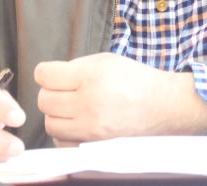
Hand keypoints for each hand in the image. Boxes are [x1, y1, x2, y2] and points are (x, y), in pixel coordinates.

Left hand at [35, 52, 206, 142]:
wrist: (162, 106)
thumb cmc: (134, 80)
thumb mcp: (106, 60)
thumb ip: (75, 67)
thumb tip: (49, 77)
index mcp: (91, 76)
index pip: (44, 75)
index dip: (45, 72)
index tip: (51, 74)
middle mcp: (88, 103)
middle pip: (44, 100)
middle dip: (50, 92)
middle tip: (63, 90)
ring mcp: (91, 128)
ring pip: (50, 123)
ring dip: (56, 114)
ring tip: (70, 108)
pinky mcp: (94, 146)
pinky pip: (62, 143)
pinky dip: (65, 134)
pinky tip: (76, 124)